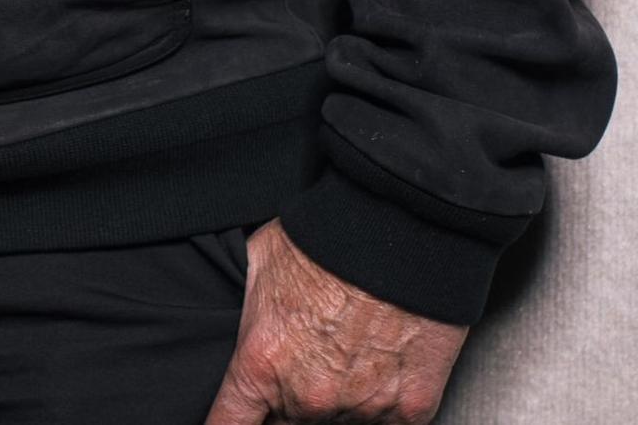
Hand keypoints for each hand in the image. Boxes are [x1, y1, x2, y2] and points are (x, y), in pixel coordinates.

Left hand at [203, 219, 470, 423]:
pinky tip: (388, 361)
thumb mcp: (261, 259)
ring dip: (343, 396)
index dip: (231, 424)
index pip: (227, 424)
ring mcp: (360, 408)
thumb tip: (239, 314)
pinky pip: (390, 420)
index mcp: (261, 365)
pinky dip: (389, 399)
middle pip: (289, 421)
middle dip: (294, 396)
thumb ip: (247, 306)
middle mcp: (307, 397)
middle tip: (314, 353)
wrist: (403, 231)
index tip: (240, 420)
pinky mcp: (409, 409)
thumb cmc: (330, 238)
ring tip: (354, 346)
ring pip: (340, 420)